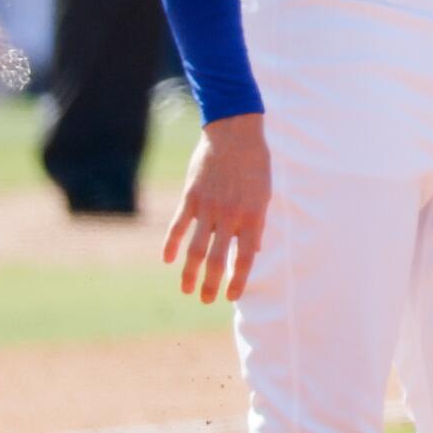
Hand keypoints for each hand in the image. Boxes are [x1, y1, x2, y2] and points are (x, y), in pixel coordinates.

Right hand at [163, 113, 270, 304]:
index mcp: (252, 216)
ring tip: (186, 289)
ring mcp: (207, 207)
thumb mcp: (265, 193)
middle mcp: (229, 215)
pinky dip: (171, 245)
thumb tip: (255, 250)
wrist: (234, 133)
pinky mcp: (190, 197)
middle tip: (205, 299)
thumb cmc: (255, 163)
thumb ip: (258, 223)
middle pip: (216, 260)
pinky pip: (178, 227)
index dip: (238, 281)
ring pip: (194, 249)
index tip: (232, 297)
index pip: (245, 258)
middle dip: (210, 284)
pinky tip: (168, 260)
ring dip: (189, 273)